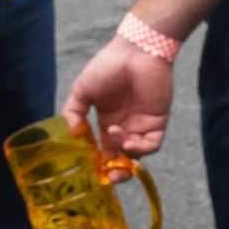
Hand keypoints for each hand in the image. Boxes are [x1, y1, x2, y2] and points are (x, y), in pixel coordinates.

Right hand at [63, 36, 173, 170]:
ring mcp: (142, 124)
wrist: (136, 51)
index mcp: (107, 121)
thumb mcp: (82, 90)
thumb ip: (73, 112)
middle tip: (110, 177)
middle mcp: (126, 126)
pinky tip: (129, 141)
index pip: (104, 151)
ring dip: (126, 154)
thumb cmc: (108, 66)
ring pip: (136, 154)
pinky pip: (153, 144)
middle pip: (122, 158)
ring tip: (117, 138)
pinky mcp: (158, 121)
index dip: (98, 164)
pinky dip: (141, 149)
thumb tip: (70, 134)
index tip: (91, 171)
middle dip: (116, 172)